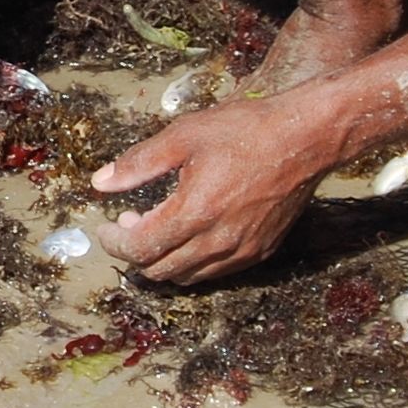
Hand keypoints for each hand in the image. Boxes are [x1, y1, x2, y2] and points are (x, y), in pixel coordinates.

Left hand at [93, 96, 334, 285]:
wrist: (306, 136)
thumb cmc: (246, 130)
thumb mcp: (183, 136)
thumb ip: (138, 163)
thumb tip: (101, 182)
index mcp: (195, 213)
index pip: (139, 250)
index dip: (114, 242)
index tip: (106, 226)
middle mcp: (219, 241)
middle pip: (160, 270)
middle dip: (135, 252)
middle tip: (131, 221)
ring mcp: (242, 251)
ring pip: (188, 276)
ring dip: (164, 259)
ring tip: (159, 225)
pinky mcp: (261, 251)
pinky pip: (216, 271)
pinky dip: (193, 261)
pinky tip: (192, 231)